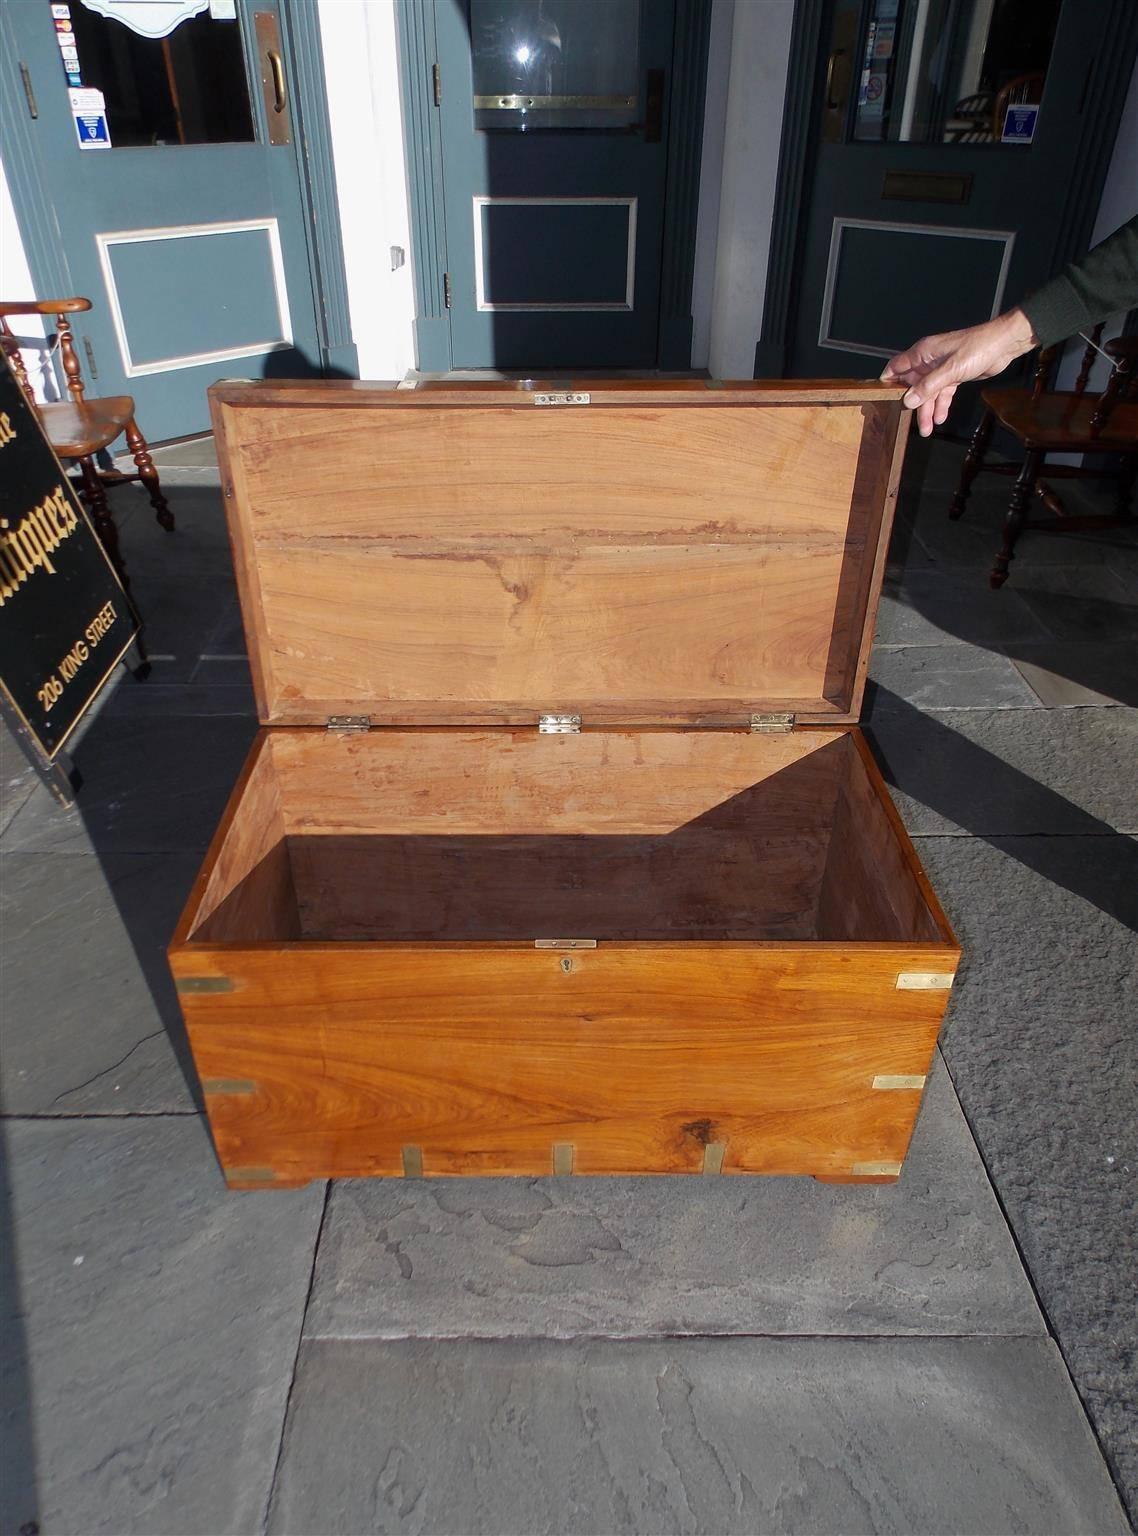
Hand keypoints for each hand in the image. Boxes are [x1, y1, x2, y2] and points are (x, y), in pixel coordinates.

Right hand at [880, 308, 1037, 436]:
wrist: (1004, 344)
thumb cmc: (978, 348)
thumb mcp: (951, 370)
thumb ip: (928, 386)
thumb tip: (909, 400)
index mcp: (923, 353)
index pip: (896, 367)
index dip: (888, 382)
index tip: (883, 400)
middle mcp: (929, 361)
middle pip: (913, 385)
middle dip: (913, 404)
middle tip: (912, 424)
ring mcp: (941, 369)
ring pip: (928, 392)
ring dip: (928, 409)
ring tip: (927, 429)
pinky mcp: (954, 375)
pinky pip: (942, 393)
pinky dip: (941, 405)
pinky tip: (940, 417)